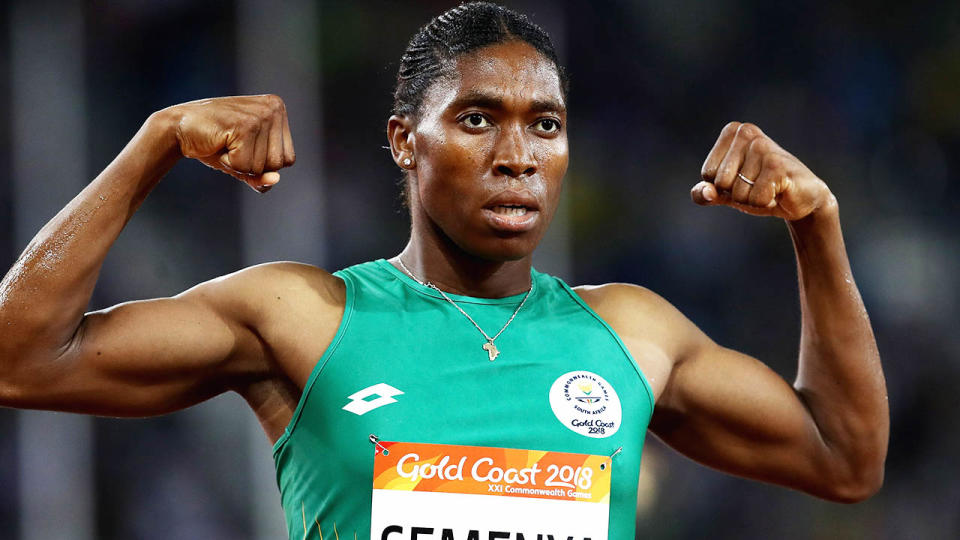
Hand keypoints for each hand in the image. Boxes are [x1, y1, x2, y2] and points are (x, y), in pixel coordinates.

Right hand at [166, 95, 295, 191]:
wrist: (178, 127)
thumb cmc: (214, 143)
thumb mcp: (244, 163)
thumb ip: (262, 177)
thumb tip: (275, 180)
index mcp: (279, 110)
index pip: (287, 160)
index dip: (262, 164)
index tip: (242, 146)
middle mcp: (274, 108)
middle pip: (278, 164)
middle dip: (252, 165)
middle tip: (231, 145)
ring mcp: (261, 114)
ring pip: (262, 166)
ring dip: (239, 164)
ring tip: (225, 143)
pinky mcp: (245, 124)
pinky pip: (245, 165)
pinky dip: (229, 162)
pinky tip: (219, 143)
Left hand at [692, 122, 831, 220]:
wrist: (802, 198)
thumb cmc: (760, 190)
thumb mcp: (727, 193)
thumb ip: (705, 193)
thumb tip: (704, 192)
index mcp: (731, 132)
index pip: (707, 173)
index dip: (724, 186)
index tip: (744, 178)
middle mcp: (746, 133)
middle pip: (721, 182)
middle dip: (737, 193)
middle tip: (758, 184)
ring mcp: (763, 147)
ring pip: (738, 193)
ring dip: (753, 199)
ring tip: (769, 187)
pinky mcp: (777, 165)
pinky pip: (755, 199)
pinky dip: (766, 202)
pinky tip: (779, 191)